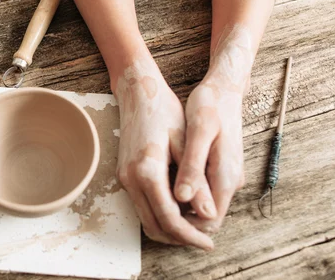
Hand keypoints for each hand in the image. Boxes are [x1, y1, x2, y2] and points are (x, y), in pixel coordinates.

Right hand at [115, 58, 213, 249]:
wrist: (138, 92)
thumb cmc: (164, 112)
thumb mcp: (185, 143)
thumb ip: (195, 181)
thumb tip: (208, 213)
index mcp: (147, 171)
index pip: (170, 219)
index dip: (191, 236)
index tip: (209, 242)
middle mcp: (131, 180)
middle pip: (155, 227)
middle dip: (181, 239)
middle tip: (204, 239)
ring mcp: (124, 179)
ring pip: (147, 220)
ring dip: (170, 229)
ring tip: (196, 226)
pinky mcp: (125, 175)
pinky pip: (143, 206)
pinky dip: (161, 215)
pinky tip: (181, 209)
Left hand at [175, 25, 251, 231]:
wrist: (224, 88)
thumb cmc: (209, 106)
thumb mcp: (198, 133)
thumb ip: (193, 168)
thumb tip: (185, 200)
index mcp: (225, 175)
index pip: (210, 220)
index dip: (186, 230)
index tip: (162, 224)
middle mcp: (230, 180)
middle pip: (207, 219)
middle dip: (182, 225)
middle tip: (153, 215)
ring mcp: (227, 175)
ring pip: (204, 208)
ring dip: (182, 211)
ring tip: (155, 202)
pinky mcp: (221, 168)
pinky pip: (203, 192)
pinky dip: (185, 196)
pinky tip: (164, 185)